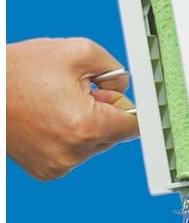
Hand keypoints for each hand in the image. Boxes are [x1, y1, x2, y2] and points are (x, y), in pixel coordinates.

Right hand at [7, 38, 138, 180]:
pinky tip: (50, 119)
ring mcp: (58, 165)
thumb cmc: (20, 69)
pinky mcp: (46, 171)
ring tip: (59, 104)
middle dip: (106, 113)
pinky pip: (75, 152)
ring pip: (95, 144)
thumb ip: (116, 71)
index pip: (134, 127)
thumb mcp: (79, 51)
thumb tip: (126, 90)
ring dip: (87, 124)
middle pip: (115, 135)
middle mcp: (73, 152)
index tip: (129, 101)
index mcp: (85, 125)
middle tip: (79, 93)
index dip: (131, 108)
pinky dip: (70, 136)